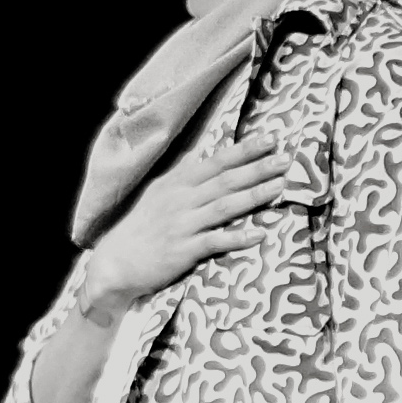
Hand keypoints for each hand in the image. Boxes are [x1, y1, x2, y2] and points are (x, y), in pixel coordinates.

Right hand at [83, 133, 286, 320]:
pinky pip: (214, 242)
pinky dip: (237, 238)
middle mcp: (180, 200)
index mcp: (176, 183)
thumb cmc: (142, 226)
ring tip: (282, 186)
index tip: (271, 139)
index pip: (215, 161)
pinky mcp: (182, 251)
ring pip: (224, 206)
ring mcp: (182, 225)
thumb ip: (183, 173)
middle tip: (287, 159)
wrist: (115, 263)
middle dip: (257, 169)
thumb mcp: (158, 192)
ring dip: (254, 196)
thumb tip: (202, 149)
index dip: (244, 150)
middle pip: (225, 180)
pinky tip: (259, 234)